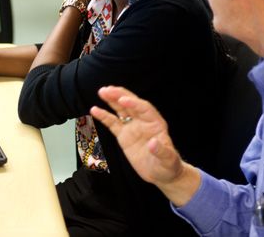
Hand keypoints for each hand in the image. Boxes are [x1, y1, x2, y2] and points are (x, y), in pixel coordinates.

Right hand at [91, 86, 200, 205]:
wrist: (161, 174)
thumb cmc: (168, 166)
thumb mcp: (168, 160)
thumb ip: (161, 151)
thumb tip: (153, 143)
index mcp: (156, 123)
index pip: (144, 108)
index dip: (134, 103)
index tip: (123, 100)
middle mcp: (143, 122)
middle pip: (131, 104)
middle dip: (120, 96)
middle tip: (108, 90)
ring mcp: (133, 127)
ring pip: (121, 110)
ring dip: (112, 100)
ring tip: (102, 92)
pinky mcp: (124, 135)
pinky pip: (112, 123)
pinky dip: (104, 116)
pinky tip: (95, 109)